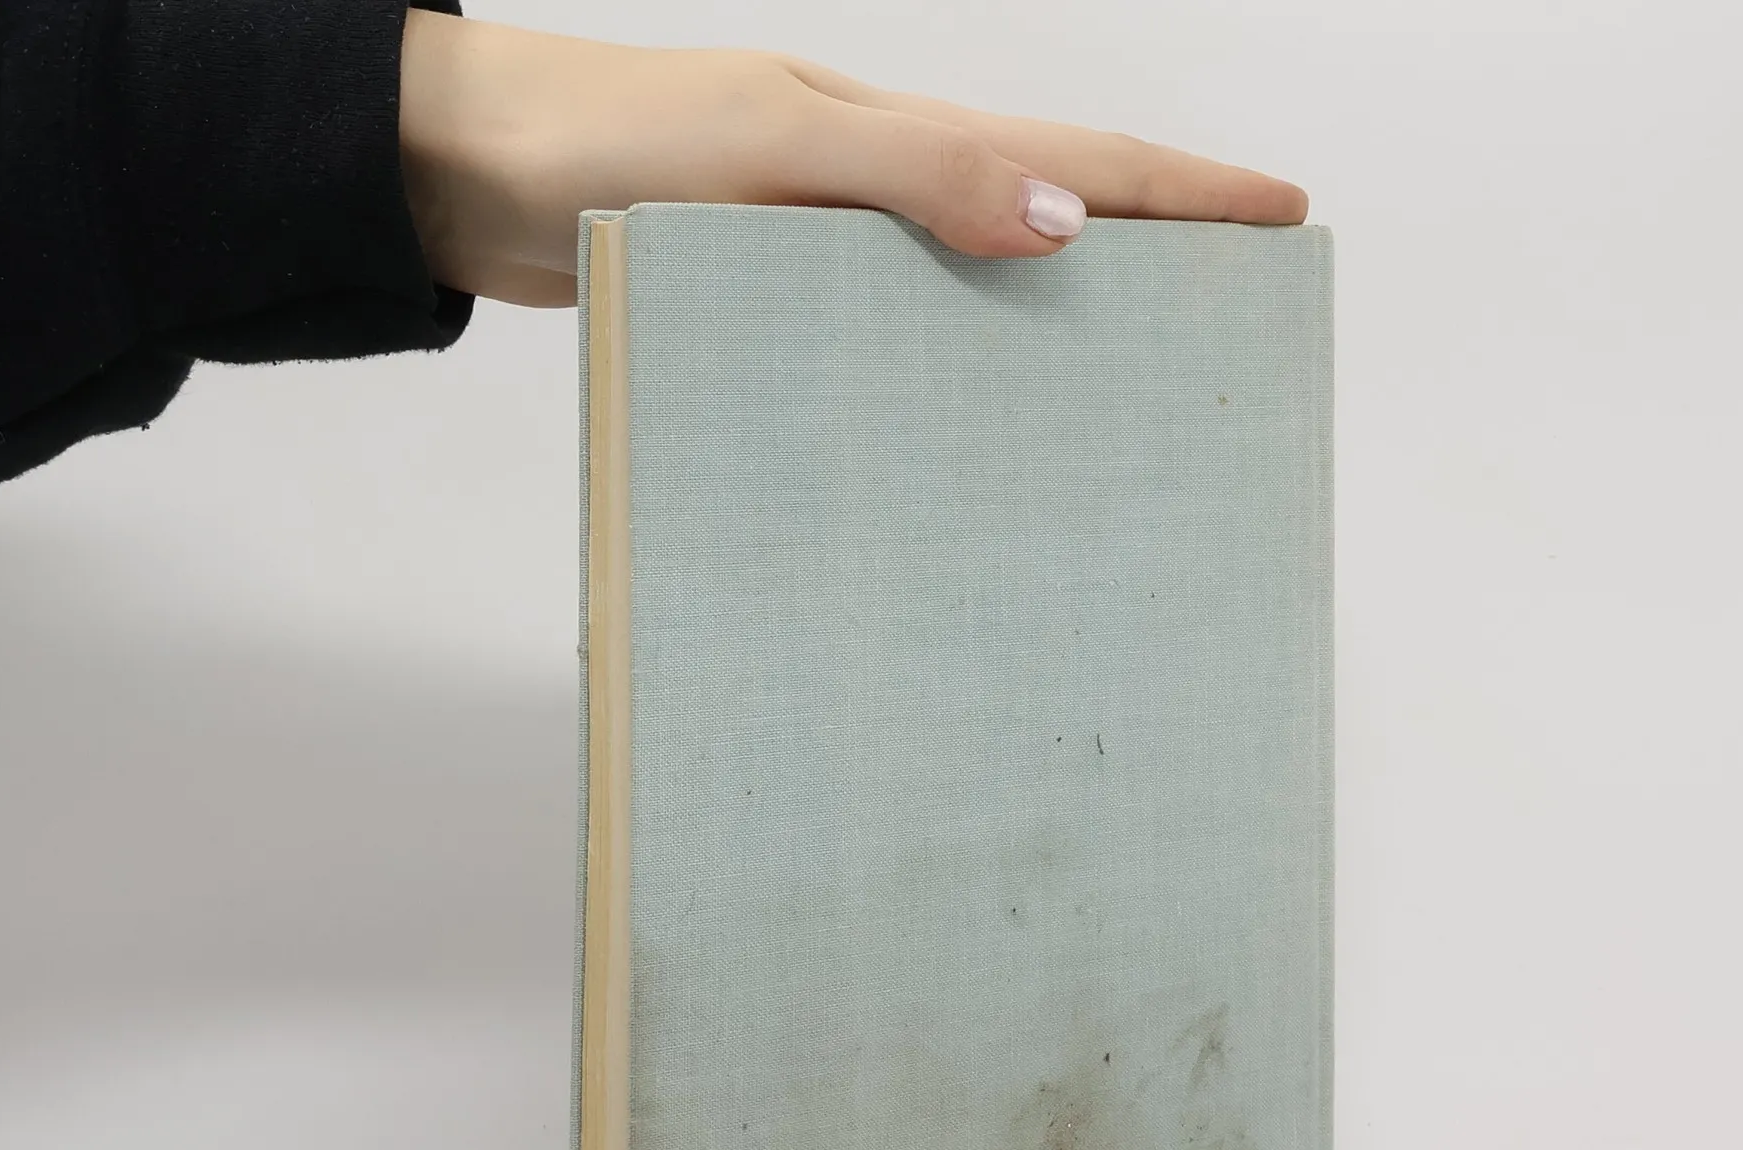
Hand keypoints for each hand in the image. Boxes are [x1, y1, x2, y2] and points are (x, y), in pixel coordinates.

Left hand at [397, 13, 1307, 307]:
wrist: (457, 171)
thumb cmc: (597, 142)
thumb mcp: (768, 148)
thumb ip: (915, 177)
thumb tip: (1069, 225)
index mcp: (893, 141)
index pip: (1078, 161)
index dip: (1186, 192)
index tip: (1285, 217)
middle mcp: (872, 191)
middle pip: (1046, 216)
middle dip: (1154, 254)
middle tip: (1238, 314)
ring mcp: (821, 248)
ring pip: (973, 282)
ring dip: (1058, 317)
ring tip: (1131, 383)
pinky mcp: (765, 303)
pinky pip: (891, 333)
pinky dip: (951, 362)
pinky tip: (962, 416)